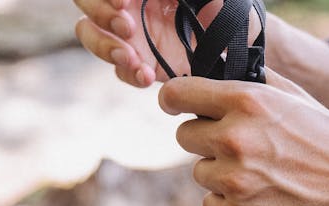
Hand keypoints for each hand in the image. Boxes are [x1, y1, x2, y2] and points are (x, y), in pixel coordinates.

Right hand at [74, 0, 261, 86]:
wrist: (241, 43)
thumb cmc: (222, 7)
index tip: (125, 1)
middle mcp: (127, 7)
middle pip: (86, 6)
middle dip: (100, 15)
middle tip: (128, 28)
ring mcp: (130, 36)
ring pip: (92, 37)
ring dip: (105, 47)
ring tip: (131, 59)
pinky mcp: (141, 65)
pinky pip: (120, 70)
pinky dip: (128, 73)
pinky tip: (146, 76)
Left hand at [159, 70, 328, 205]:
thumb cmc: (328, 138)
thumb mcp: (293, 96)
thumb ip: (251, 82)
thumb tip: (218, 73)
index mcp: (245, 101)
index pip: (176, 94)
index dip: (175, 101)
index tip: (180, 107)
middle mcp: (234, 138)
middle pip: (184, 136)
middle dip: (206, 140)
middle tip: (239, 147)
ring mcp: (235, 179)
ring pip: (199, 172)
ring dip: (220, 174)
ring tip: (257, 174)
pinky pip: (210, 205)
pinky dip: (228, 204)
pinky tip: (258, 196)